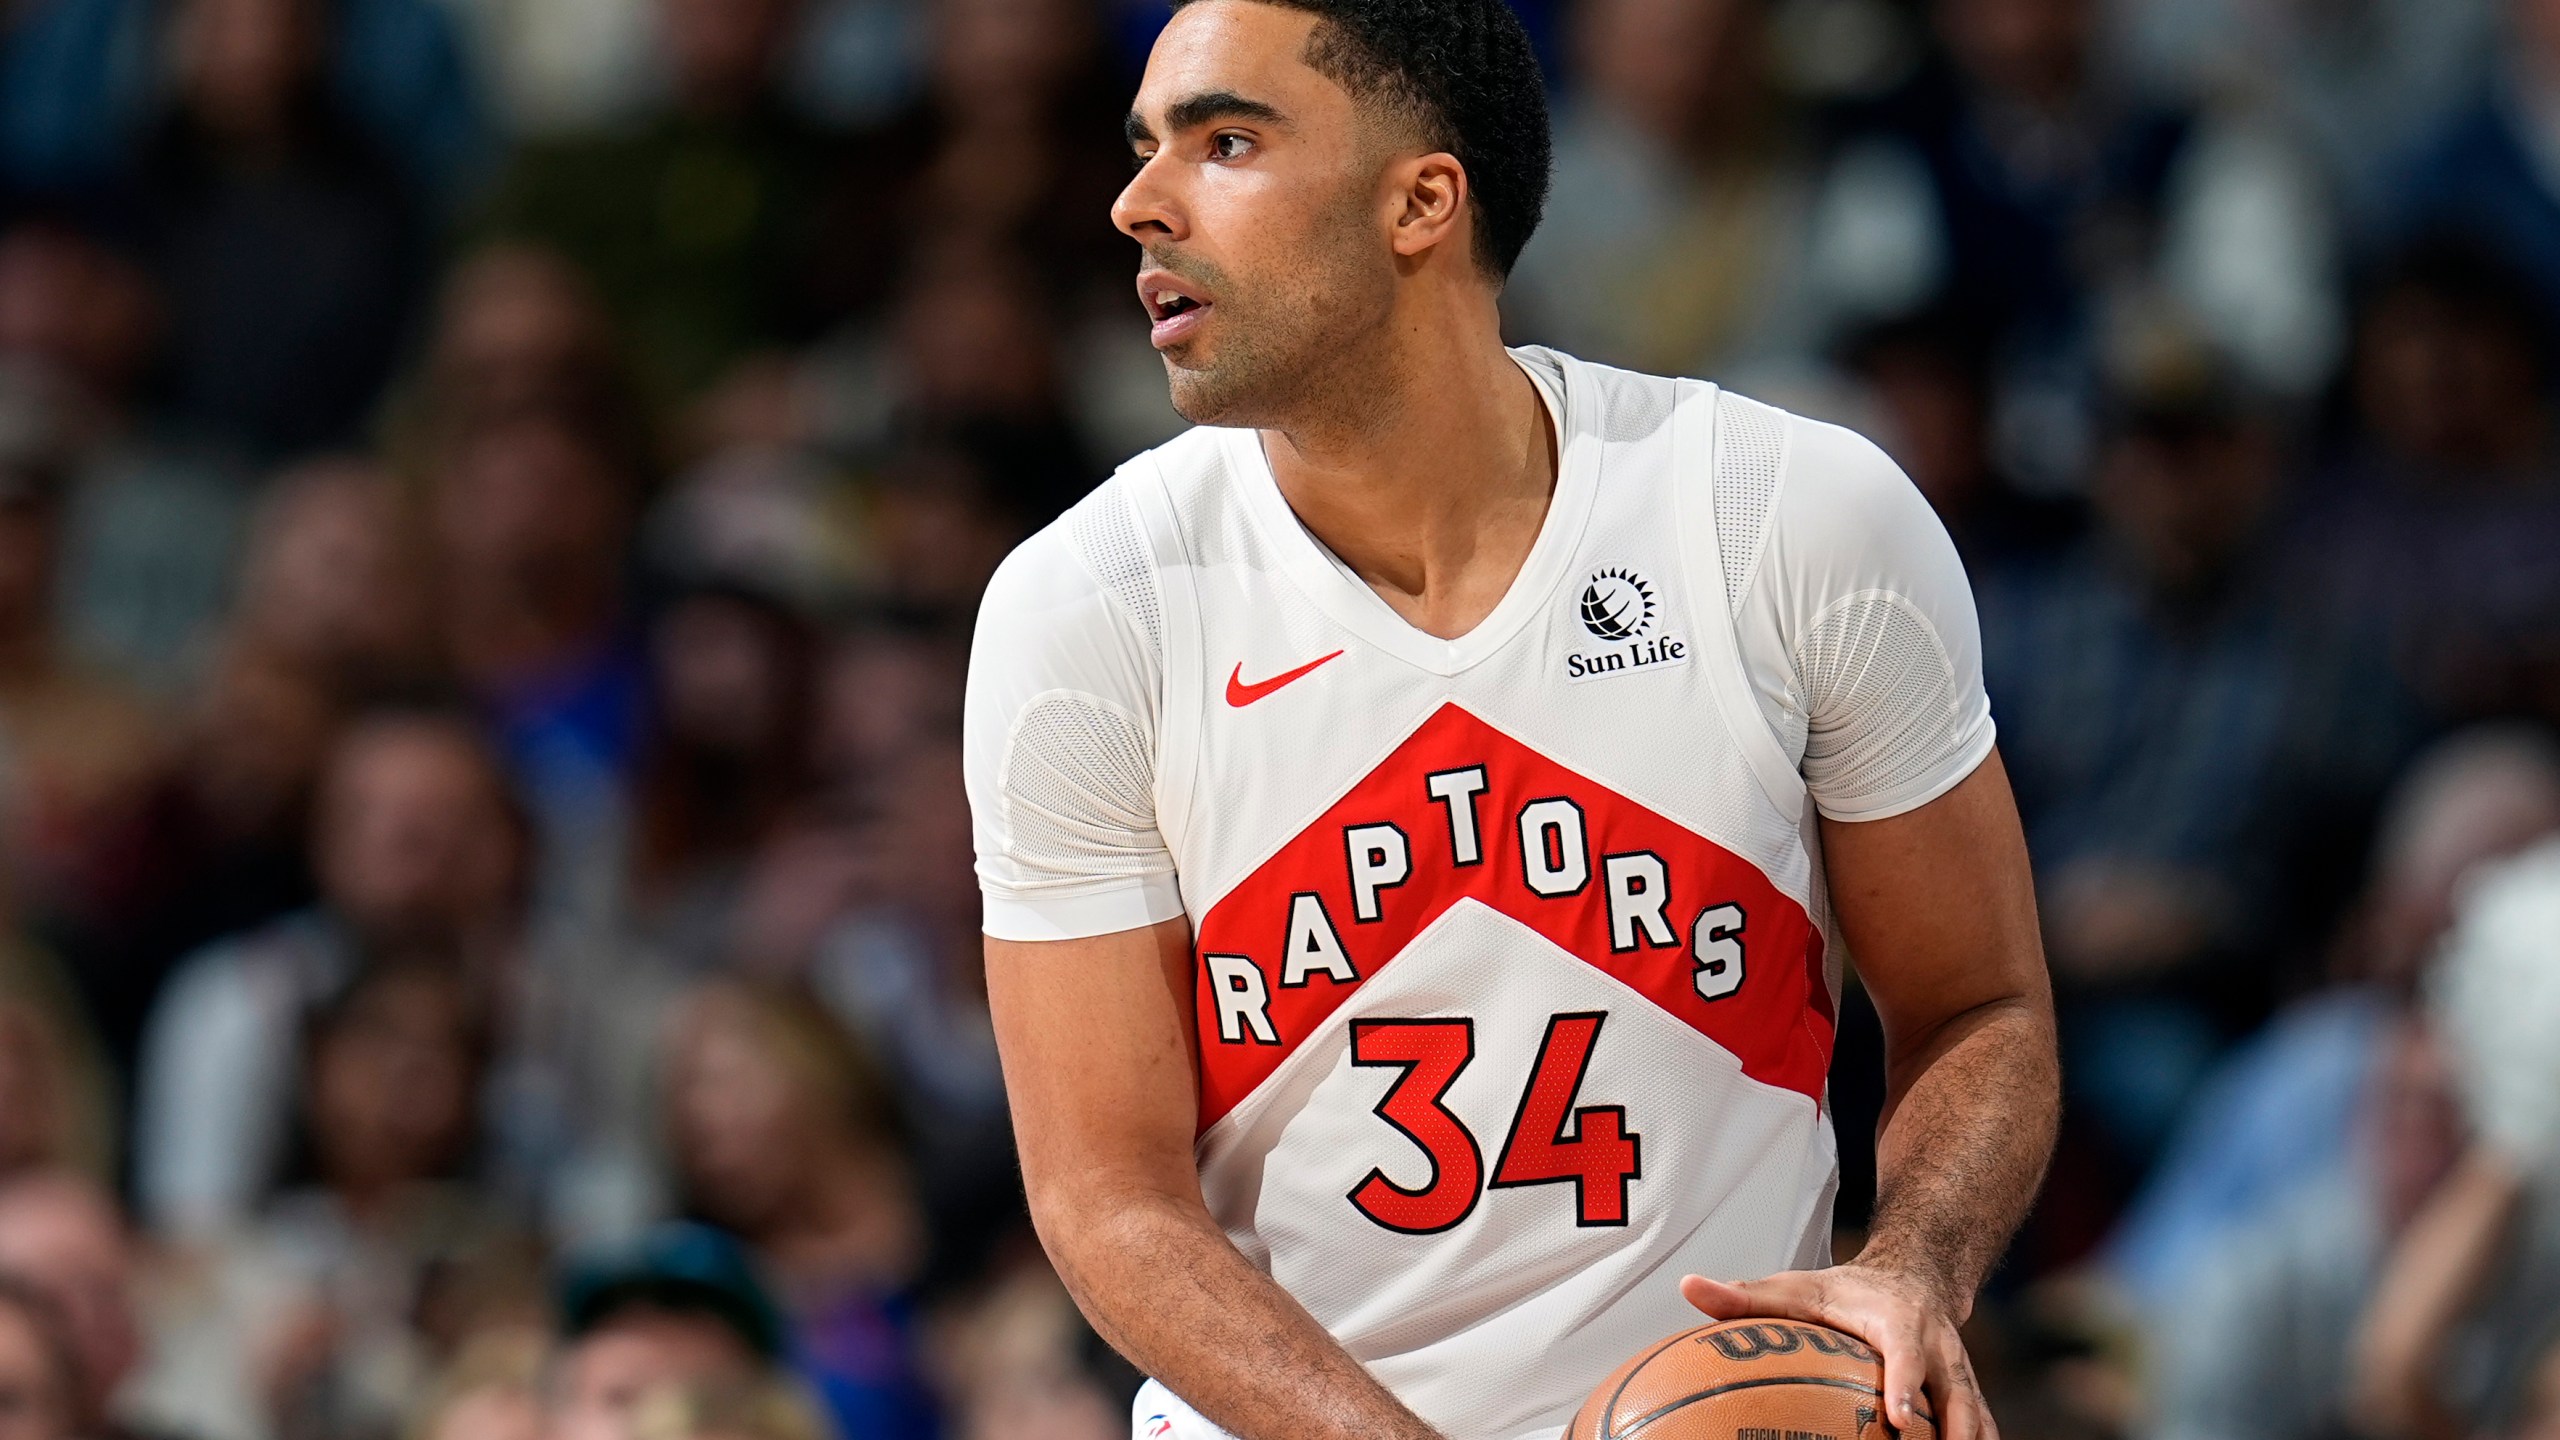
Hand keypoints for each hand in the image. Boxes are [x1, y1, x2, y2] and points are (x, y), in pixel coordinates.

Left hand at [1680, 1262, 1990, 1439]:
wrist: (1916, 1276)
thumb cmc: (1846, 1290)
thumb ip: (1746, 1295)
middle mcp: (1940, 1348)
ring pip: (1976, 1419)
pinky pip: (1979, 1430)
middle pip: (1956, 1395)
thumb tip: (1689, 1288)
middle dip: (1951, 1433)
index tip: (1897, 1416)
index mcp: (1901, 1320)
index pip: (1906, 1351)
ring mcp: (1960, 1375)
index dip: (1905, 1382)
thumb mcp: (1798, 1286)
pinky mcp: (1967, 1397)